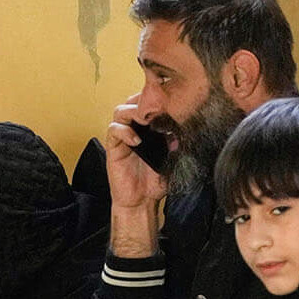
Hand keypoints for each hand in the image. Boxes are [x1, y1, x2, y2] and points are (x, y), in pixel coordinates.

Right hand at [104, 98, 168, 212]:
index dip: (156, 97)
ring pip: (120, 111)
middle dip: (144, 100)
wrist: (142, 201)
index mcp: (149, 128)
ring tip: (146, 120)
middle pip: (133, 101)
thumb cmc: (156, 180)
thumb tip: (185, 127)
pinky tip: (136, 140)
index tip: (169, 99)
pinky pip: (113, 130)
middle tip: (156, 107)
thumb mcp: (172, 158)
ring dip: (133, 112)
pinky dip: (124, 131)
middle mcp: (134, 128)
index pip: (149, 103)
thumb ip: (177, 142)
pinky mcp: (113, 147)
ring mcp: (123, 136)